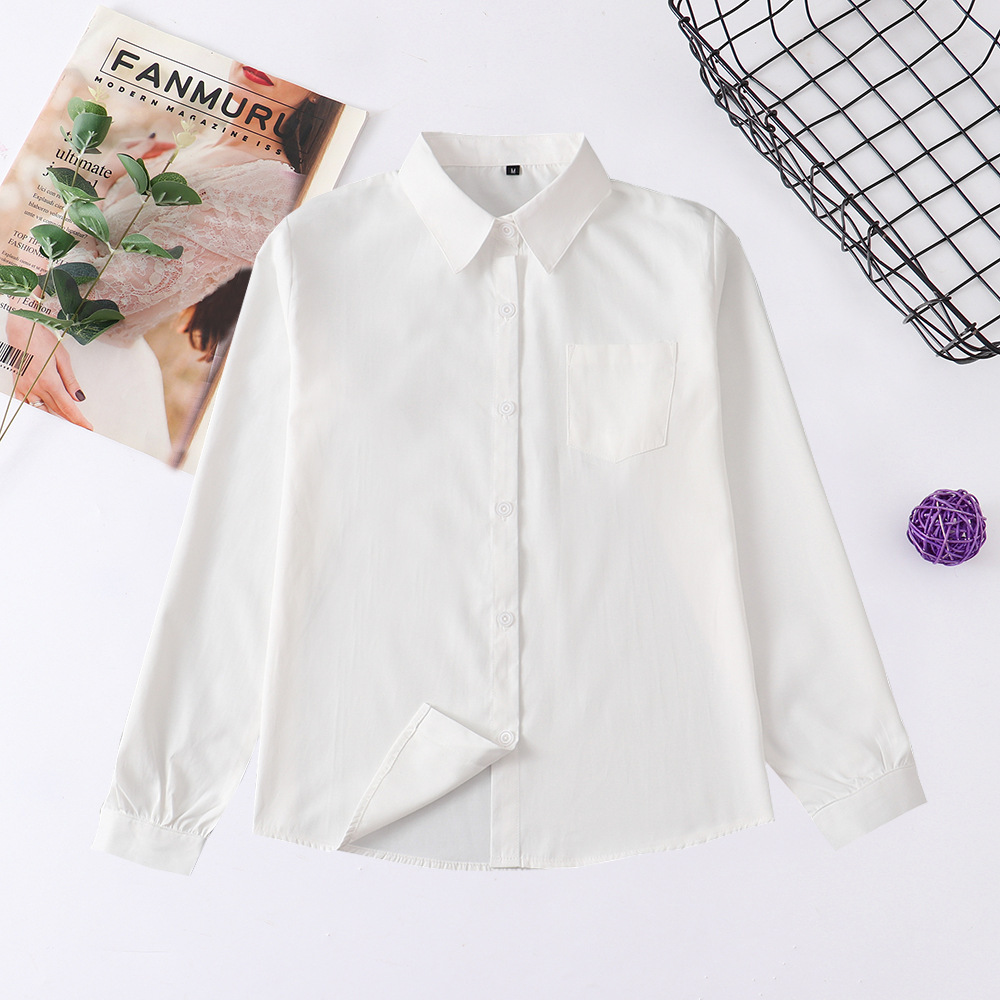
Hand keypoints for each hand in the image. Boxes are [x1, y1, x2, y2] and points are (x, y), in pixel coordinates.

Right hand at [4, 312, 92, 429]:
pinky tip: (44, 415)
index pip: (68, 407)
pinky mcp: (17, 386)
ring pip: (42, 409)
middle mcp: (36, 387)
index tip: (86, 427)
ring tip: (66, 423)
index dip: (78, 419)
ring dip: (55, 417)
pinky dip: (36, 411)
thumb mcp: (63, 359)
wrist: (22, 330)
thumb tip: (79, 397)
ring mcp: (25, 387)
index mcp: (50, 381)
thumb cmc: (41, 340)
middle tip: (80, 426)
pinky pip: (26, 404)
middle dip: (70, 420)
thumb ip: (71, 381)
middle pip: (57, 410)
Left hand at [102, 134, 176, 189]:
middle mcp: (126, 147)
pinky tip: (152, 157)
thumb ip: (145, 146)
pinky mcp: (124, 162)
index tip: (173, 146)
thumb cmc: (117, 166)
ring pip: (144, 151)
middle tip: (171, 148)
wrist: (104, 178)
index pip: (148, 142)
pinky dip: (148, 156)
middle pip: (146, 145)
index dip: (161, 143)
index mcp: (128, 143)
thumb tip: (154, 136)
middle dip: (158, 146)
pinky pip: (140, 156)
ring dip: (154, 151)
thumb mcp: (133, 155)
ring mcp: (125, 154)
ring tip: (163, 151)